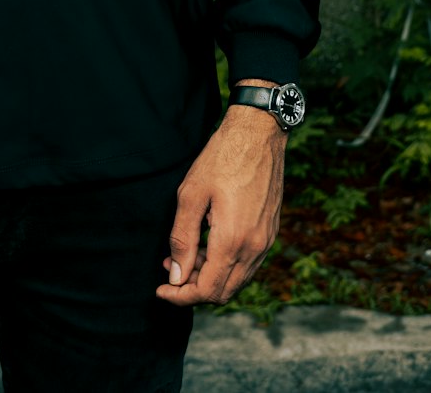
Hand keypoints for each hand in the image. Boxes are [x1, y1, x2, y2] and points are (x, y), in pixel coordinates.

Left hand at [155, 99, 285, 306]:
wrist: (258, 134)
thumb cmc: (221, 158)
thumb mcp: (191, 194)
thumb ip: (183, 239)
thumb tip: (176, 276)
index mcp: (233, 241)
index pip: (207, 290)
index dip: (181, 296)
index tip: (161, 289)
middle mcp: (255, 248)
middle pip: (223, 292)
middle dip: (193, 288)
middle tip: (169, 269)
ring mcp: (266, 241)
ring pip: (237, 280)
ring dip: (210, 276)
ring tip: (185, 255)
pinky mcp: (270, 232)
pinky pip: (247, 264)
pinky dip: (226, 265)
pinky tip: (208, 244)